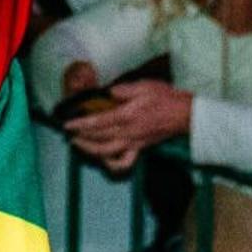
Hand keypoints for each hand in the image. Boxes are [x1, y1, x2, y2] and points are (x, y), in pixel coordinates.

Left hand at [64, 77, 193, 174]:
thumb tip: (108, 92)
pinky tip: (104, 160)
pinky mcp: (140, 149)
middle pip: (98, 138)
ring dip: (90, 150)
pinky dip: (112, 165)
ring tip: (78, 144)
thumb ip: (123, 90)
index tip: (67, 124)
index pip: (97, 122)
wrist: (184, 115)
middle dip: (80, 136)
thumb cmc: (165, 98)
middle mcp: (128, 133)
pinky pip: (124, 163)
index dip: (80, 124)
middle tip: (68, 133)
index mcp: (126, 116)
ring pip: (106, 153)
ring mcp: (133, 143)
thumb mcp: (143, 86)